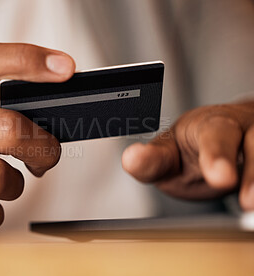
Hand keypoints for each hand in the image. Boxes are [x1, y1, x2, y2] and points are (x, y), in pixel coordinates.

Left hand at [122, 101, 253, 209]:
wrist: (224, 141)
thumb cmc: (194, 147)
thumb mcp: (170, 152)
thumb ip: (154, 160)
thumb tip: (132, 159)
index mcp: (212, 125)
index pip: (216, 135)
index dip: (219, 155)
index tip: (220, 177)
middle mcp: (245, 128)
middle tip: (247, 199)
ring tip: (252, 207)